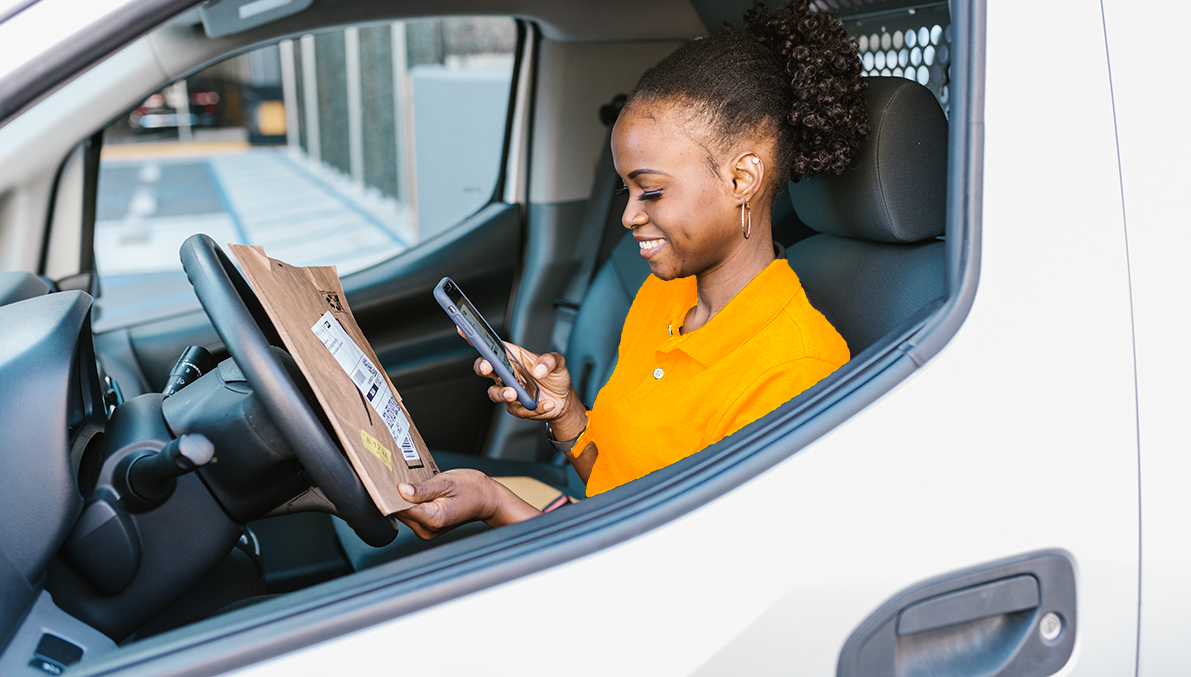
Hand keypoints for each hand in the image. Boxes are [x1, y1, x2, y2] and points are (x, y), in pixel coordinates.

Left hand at [394, 469, 538, 539]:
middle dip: (395, 496)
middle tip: (393, 475)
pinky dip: (410, 502)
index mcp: (433, 519)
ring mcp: (428, 530)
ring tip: (406, 481)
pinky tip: (414, 489)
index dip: (390, 495)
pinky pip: (412, 514)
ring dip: (402, 499)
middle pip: (400, 512)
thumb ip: (422, 489)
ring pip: (404, 513)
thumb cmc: (472, 490)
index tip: (383, 482)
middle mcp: (428, 529)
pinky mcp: (427, 527)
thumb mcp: (447, 482)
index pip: (401, 509)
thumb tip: (401, 490)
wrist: (487, 499)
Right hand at [463, 328, 582, 429]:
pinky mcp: (515, 406)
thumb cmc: (556, 378)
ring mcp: (509, 390)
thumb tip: (538, 369)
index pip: (492, 345)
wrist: (564, 401)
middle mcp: (507, 373)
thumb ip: (550, 360)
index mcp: (513, 356)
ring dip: (502, 393)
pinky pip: (517, 409)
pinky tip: (545, 404)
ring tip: (515, 393)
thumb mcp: (559, 363)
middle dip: (483, 366)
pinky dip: (532, 408)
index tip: (464, 328)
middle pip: (485, 368)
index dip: (476, 337)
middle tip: (488, 365)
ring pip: (494, 392)